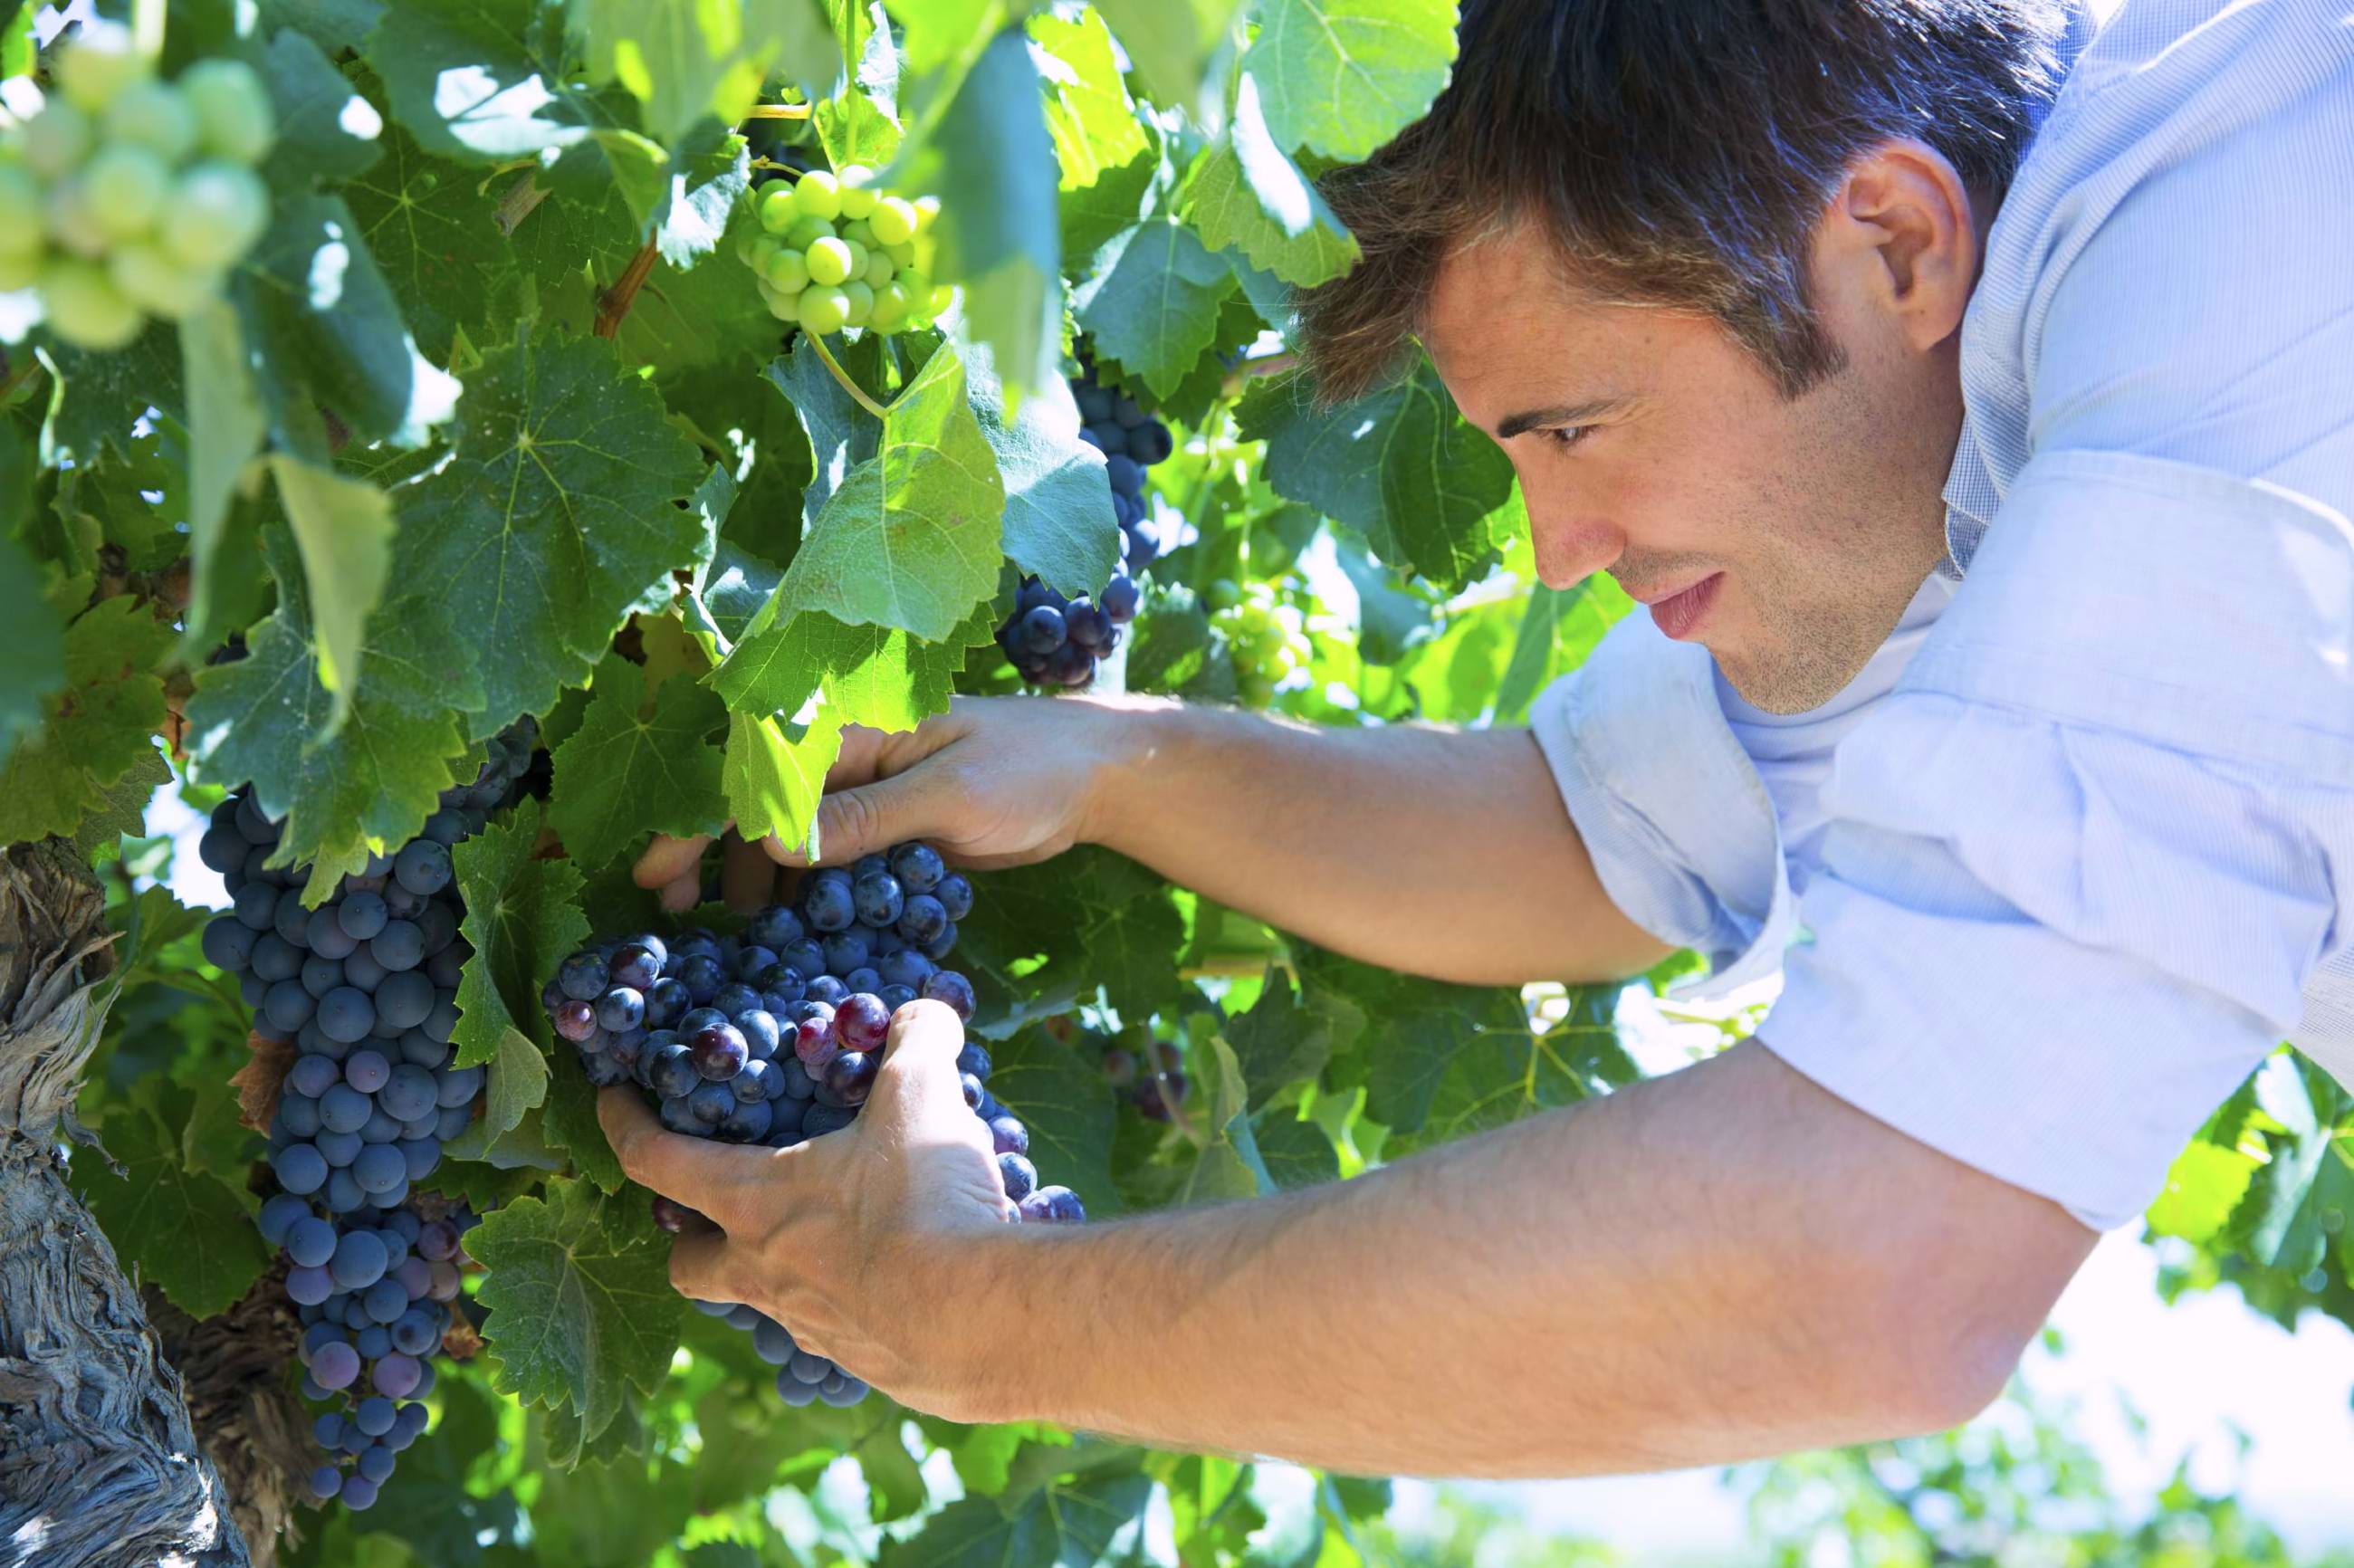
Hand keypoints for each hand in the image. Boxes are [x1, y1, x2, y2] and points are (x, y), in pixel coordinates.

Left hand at [598, 1000, 1011, 1416]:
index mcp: (754, 1200)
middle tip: (717, 1207)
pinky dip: (851, 1301)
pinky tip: (899, 1276)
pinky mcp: (862, 1362)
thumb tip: (925, 1011)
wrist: (979, 1320)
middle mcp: (764, 1271)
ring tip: (831, 1235)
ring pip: (763, 1300)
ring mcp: (810, 1326)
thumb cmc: (921, 1202)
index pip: (655, 1158)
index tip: (611, 1099)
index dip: (624, 1123)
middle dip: (689, 1235)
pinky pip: (836, 1329)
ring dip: (779, 1269)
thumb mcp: (922, 1096)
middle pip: (689, 1263)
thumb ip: (917, 1042)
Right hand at [631, 693, 1150, 907]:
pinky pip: (830, 857)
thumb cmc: (1030, 768)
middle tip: (672, 917)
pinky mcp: (892, 827)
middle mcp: (849, 755)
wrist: (1097, 775)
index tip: (656, 873)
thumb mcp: (947, 796)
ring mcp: (869, 792)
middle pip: (756, 803)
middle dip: (708, 853)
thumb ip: (864, 818)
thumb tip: (772, 842)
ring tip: (728, 934)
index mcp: (853, 727)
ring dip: (750, 878)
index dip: (697, 820)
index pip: (754, 771)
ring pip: (787, 834)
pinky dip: (800, 889)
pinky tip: (784, 928)